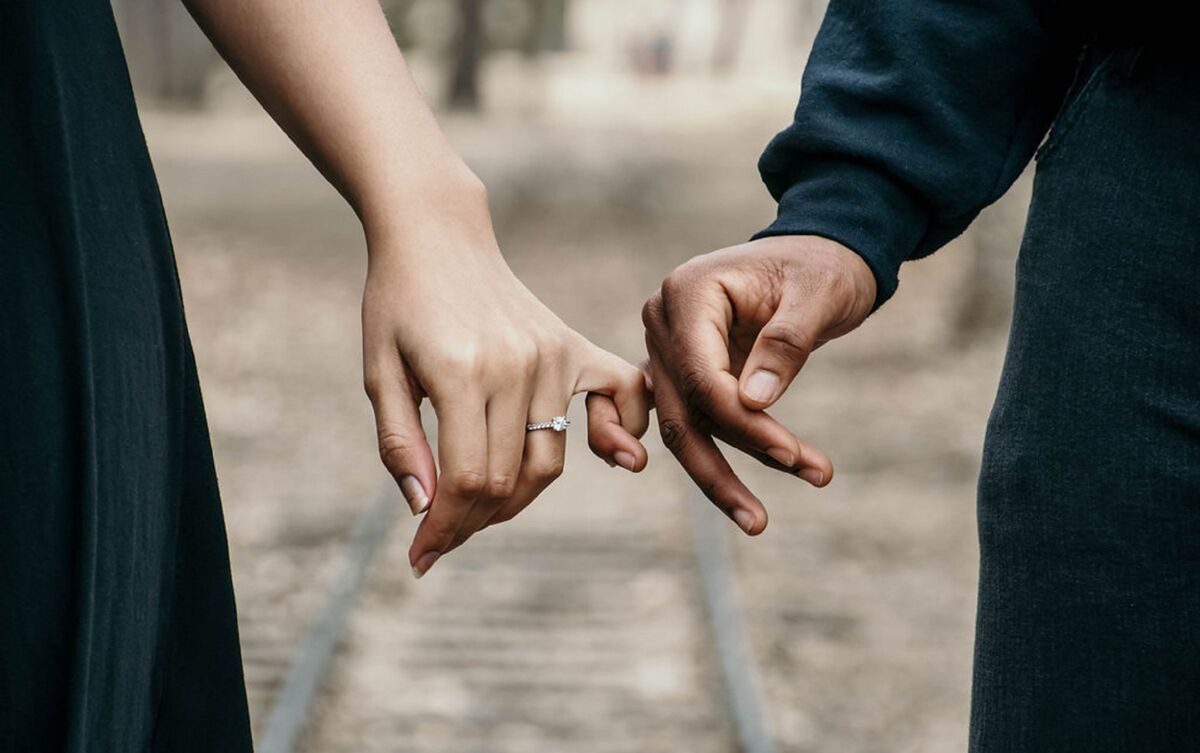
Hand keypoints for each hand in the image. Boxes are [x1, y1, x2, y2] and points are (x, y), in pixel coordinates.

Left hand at [362, 176, 649, 576]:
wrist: (437, 235)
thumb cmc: (397, 303)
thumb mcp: (379, 372)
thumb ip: (400, 443)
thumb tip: (426, 510)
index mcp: (459, 372)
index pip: (466, 480)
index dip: (444, 529)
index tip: (421, 558)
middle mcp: (516, 365)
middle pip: (507, 480)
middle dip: (472, 522)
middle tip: (442, 535)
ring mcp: (551, 354)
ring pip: (549, 460)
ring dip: (516, 498)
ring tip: (479, 506)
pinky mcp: (572, 346)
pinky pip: (619, 397)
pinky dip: (619, 433)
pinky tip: (611, 455)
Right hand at [642, 235, 875, 534]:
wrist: (820, 254)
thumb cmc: (822, 267)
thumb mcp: (818, 295)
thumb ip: (785, 344)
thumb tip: (753, 403)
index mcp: (687, 292)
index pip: (702, 376)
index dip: (743, 422)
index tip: (792, 455)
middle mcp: (663, 321)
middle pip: (682, 411)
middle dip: (722, 468)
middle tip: (760, 521)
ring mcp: (665, 348)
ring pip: (681, 426)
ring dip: (718, 474)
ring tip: (758, 520)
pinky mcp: (680, 371)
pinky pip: (682, 420)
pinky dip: (702, 456)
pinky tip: (717, 497)